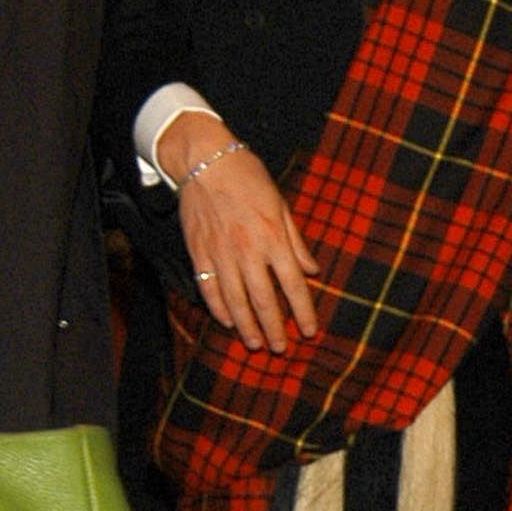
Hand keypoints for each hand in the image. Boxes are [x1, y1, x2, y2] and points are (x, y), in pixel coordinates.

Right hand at [165, 119, 319, 348]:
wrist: (206, 161)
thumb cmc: (249, 178)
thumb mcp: (281, 205)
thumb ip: (296, 242)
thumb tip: (312, 271)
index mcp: (273, 239)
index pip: (293, 285)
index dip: (302, 312)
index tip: (308, 332)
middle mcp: (248, 251)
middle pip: (264, 300)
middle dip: (274, 328)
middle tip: (280, 349)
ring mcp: (221, 254)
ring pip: (236, 301)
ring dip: (247, 326)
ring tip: (255, 344)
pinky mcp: (199, 252)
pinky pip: (209, 288)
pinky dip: (218, 308)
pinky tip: (227, 322)